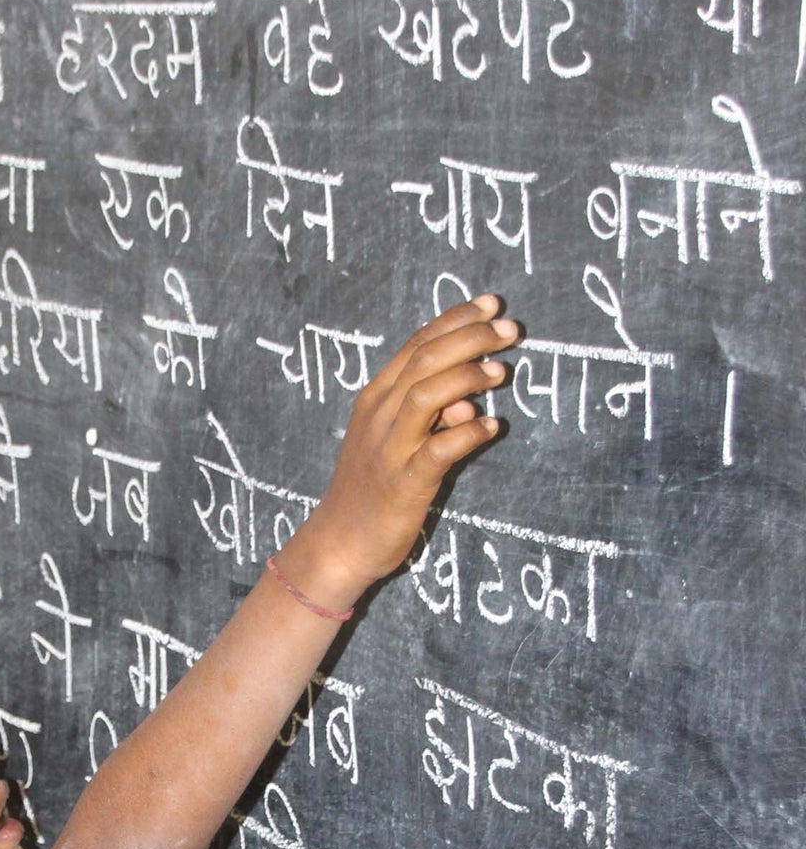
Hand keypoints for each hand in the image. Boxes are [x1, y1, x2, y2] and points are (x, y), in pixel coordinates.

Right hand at [295, 295, 514, 603]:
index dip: (454, 319)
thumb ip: (426, 413)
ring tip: (501, 371)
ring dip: (468, 377)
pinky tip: (490, 427)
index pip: (417, 344)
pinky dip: (467, 434)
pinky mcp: (404, 483)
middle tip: (508, 329)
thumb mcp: (392, 438)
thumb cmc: (371, 488)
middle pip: (425, 360)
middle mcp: (380, 415)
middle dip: (470, 337)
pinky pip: (439, 450)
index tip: (489, 305)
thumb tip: (467, 397)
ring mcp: (390, 448)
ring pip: (427, 395)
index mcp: (376, 397)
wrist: (340, 543)